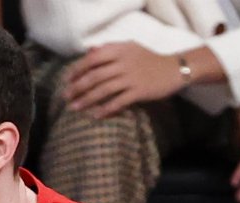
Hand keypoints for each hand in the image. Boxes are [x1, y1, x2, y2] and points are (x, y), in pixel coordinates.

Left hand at [63, 42, 185, 117]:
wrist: (174, 69)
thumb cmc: (148, 60)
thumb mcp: (130, 49)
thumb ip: (110, 49)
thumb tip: (89, 52)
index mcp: (120, 50)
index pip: (92, 59)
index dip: (77, 70)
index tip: (67, 80)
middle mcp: (124, 62)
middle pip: (94, 76)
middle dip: (77, 87)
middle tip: (66, 97)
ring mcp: (132, 77)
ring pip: (103, 90)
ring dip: (86, 100)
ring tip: (74, 108)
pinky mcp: (139, 91)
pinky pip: (118, 102)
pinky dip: (106, 109)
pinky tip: (96, 115)